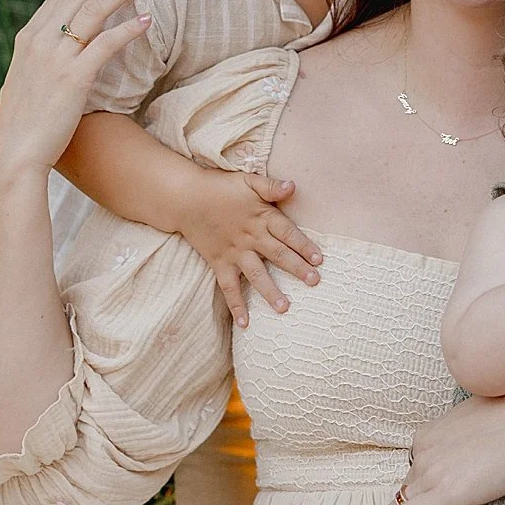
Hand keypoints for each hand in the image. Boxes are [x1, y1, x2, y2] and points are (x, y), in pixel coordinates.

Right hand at [0, 0, 151, 177]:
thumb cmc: (23, 127)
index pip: (58, 0)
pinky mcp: (74, 77)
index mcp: (27, 41)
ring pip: (94, 11)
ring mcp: (56, 57)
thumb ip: (41, 65)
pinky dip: (128, 29)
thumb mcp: (26, 85)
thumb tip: (57, 62)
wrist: (14, 153)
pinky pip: (106, 43)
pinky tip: (147, 21)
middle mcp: (40, 42)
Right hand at [177, 168, 322, 326]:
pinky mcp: (219, 263)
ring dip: (270, 291)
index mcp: (261, 217)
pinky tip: (246, 323)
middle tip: (314, 282)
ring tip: (285, 308)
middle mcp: (250, 237)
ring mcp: (234, 252)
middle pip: (278, 254)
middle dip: (297, 269)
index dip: (304, 245)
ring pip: (256, 274)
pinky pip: (229, 287)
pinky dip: (236, 305)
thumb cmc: (220, 188)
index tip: (319, 259)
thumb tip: (293, 186)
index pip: (287, 233)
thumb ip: (271, 186)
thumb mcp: (248, 181)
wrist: (185, 198)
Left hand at [387, 393, 504, 504]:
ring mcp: (431, 473)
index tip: (433, 501)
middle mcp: (423, 454)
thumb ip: (461, 436)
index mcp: (427, 436)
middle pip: (409, 488)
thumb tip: (472, 446)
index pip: (415, 469)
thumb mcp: (472, 418)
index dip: (423, 487)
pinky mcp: (445, 493)